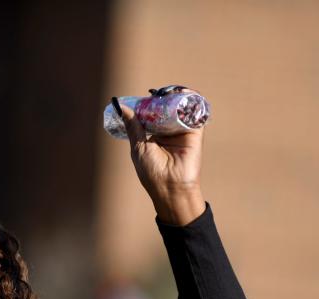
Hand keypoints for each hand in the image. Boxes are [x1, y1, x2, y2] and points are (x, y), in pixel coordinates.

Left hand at [117, 89, 206, 225]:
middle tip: (158, 92)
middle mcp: (169, 132)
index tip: (146, 95)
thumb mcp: (138, 146)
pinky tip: (184, 94)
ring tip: (170, 90)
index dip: (150, 104)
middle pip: (167, 109)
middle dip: (164, 99)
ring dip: (178, 97)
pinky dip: (192, 101)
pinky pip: (196, 113)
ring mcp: (183, 132)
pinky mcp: (195, 133)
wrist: (171, 187)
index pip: (153, 115)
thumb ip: (133, 126)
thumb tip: (121, 107)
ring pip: (181, 109)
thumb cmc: (152, 172)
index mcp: (154, 136)